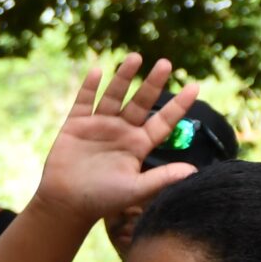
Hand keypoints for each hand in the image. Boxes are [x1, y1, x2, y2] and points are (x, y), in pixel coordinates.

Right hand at [34, 54, 203, 223]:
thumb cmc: (102, 200)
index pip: (163, 121)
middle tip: (165, 64)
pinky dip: (90, 87)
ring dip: (124, 77)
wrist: (65, 204)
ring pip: (114, 96)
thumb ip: (162, 178)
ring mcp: (99, 126)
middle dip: (153, 83)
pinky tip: (98, 71)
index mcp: (138, 144)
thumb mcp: (135, 190)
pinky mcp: (76, 125)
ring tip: (135, 57)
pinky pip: (84, 102)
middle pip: (141, 102)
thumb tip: (193, 172)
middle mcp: (122, 131)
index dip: (179, 105)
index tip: (195, 86)